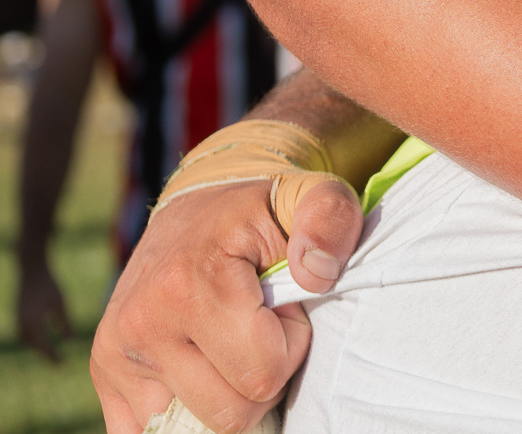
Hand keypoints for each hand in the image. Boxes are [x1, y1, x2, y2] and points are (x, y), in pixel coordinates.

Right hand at [16, 259, 71, 360]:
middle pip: (34, 345)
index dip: (53, 356)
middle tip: (59, 364)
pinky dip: (33, 339)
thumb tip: (70, 340)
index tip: (63, 364)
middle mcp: (22, 323)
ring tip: (52, 354)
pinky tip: (42, 340)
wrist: (31, 269)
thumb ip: (65, 322)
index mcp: (34, 321)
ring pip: (28, 340)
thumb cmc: (49, 284)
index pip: (44, 345)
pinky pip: (24, 333)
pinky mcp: (17, 315)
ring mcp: (17, 319)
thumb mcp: (60, 303)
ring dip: (38, 347)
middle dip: (46, 354)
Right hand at [91, 177, 362, 433]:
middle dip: (262, 375)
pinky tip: (205, 370)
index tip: (284, 308)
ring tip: (230, 342)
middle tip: (260, 328)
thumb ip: (329, 222)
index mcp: (189, 285)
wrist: (195, 209)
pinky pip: (149, 433)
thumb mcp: (308, 196)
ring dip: (228, 392)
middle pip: (230, 413)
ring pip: (196, 427)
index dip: (291, 345)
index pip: (263, 374)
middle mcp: (142, 324)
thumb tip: (318, 274)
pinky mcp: (105, 375)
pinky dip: (189, 411)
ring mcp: (117, 354)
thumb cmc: (261, 211)